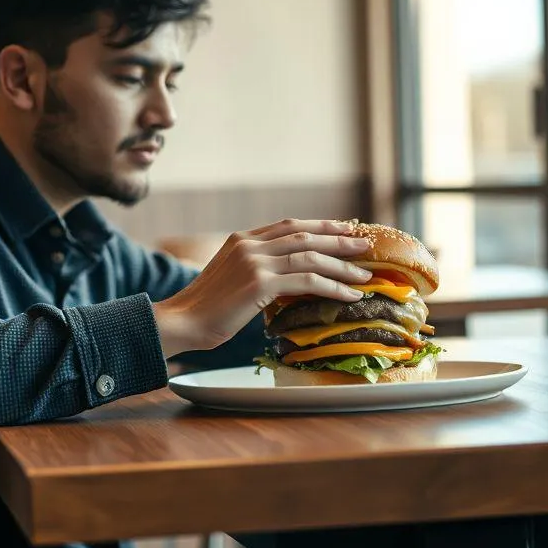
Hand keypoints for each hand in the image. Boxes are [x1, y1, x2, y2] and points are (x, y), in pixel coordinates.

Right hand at [152, 219, 372, 357]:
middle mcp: (250, 244)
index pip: (289, 225)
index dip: (320, 226)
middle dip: (339, 240)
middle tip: (365, 244)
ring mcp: (255, 261)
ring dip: (342, 265)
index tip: (344, 230)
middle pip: (304, 235)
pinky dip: (333, 287)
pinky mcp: (260, 282)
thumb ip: (256, 269)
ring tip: (364, 275)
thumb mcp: (231, 279)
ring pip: (310, 257)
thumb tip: (287, 279)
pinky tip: (350, 295)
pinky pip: (307, 281)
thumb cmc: (205, 310)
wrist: (181, 321)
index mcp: (242, 239)